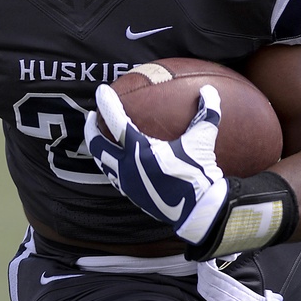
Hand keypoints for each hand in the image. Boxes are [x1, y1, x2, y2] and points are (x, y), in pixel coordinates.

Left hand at [84, 83, 231, 246]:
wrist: (198, 210)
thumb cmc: (199, 173)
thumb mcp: (203, 140)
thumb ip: (206, 112)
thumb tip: (209, 90)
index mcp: (140, 151)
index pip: (115, 121)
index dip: (106, 104)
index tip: (101, 91)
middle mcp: (127, 167)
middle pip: (98, 145)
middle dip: (91, 129)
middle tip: (92, 116)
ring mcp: (127, 183)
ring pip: (103, 162)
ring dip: (98, 147)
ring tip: (99, 137)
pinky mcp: (132, 194)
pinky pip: (113, 175)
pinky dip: (109, 163)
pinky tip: (115, 159)